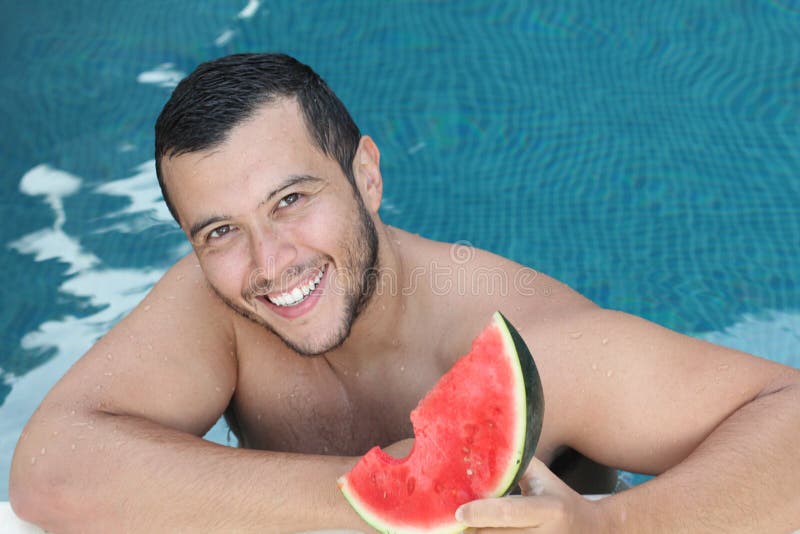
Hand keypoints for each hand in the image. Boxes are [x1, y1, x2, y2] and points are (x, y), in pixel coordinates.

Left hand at [455, 457, 603, 532]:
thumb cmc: (559, 498)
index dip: (481, 512)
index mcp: (549, 510)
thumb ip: (514, 464)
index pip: (509, 512)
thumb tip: (479, 448)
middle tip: (453, 518)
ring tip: (467, 524)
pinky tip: (482, 530)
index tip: (459, 511)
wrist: (591, 530)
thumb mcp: (542, 478)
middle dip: (471, 528)